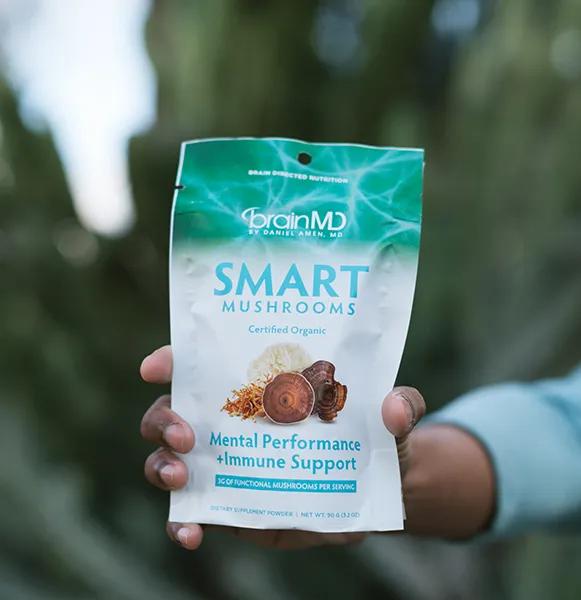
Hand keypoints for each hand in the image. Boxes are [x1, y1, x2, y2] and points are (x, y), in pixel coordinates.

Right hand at [140, 345, 428, 549]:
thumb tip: (392, 409)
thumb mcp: (395, 413)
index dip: (176, 357)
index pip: (207, 359)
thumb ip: (402, 403)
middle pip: (175, 407)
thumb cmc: (379, 433)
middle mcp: (235, 418)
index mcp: (263, 382)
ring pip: (170, 458)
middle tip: (185, 431)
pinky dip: (181, 524)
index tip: (157, 365)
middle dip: (165, 416)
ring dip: (162, 465)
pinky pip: (191, 514)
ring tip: (180, 476)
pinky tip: (191, 534)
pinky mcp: (233, 505)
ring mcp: (229, 463)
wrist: (381, 486)